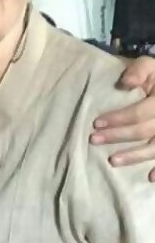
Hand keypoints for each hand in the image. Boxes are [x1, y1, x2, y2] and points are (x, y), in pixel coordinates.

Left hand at [91, 56, 154, 180]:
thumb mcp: (150, 64)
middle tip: (94, 140)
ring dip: (135, 156)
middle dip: (118, 137)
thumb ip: (139, 70)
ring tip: (112, 161)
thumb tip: (125, 82)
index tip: (96, 123)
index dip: (118, 119)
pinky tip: (150, 178)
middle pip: (144, 131)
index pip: (139, 113)